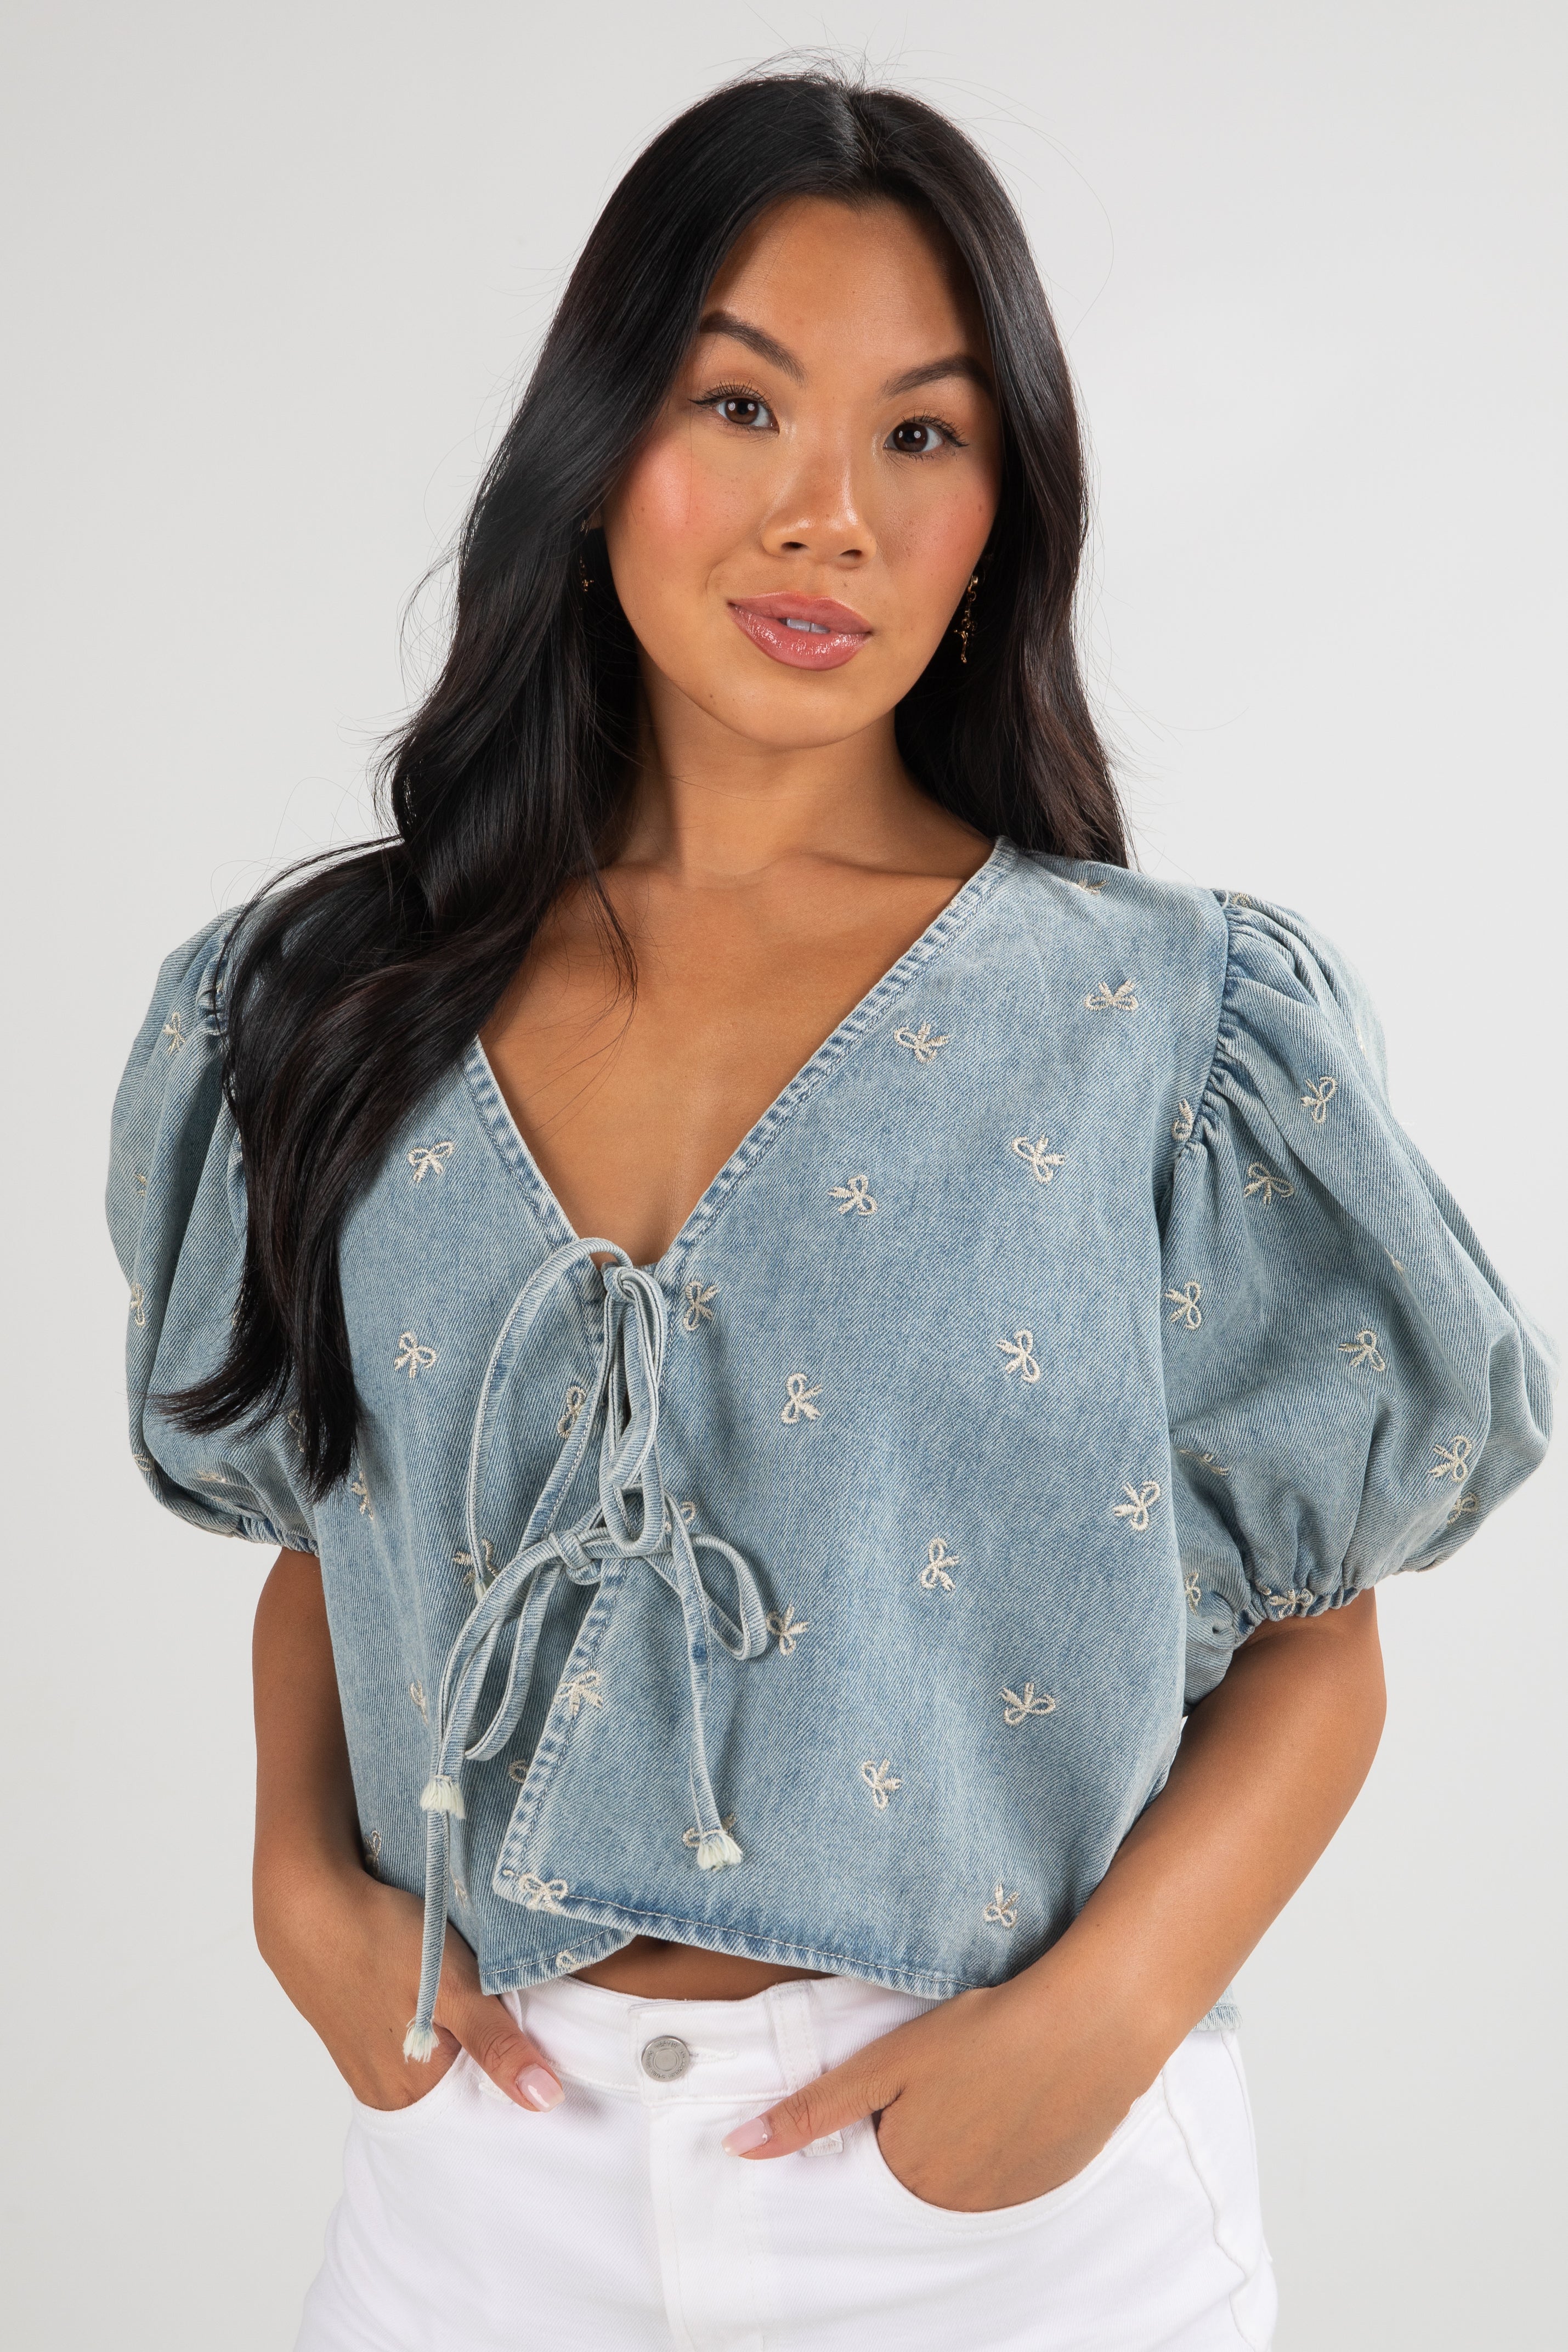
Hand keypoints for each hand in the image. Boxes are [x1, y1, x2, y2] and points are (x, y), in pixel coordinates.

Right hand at [254, 1853, 563, 2116]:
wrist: (307, 1902)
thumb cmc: (381, 1942)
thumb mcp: (454, 1989)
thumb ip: (497, 2045)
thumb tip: (544, 2101)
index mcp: (410, 2092)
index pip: (478, 2115)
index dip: (516, 2089)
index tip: (555, 2068)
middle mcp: (384, 2087)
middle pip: (456, 2091)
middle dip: (493, 2066)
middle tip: (531, 2029)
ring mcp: (366, 2058)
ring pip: (435, 2061)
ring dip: (464, 2040)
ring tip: (493, 2008)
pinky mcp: (358, 2026)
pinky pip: (410, 2040)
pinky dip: (435, 2022)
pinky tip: (446, 1994)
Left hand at [721, 1979, 1162, 2211]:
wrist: (1090, 2023)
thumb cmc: (984, 2032)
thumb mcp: (887, 2064)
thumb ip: (813, 2111)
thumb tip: (739, 2150)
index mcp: (909, 2177)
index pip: (873, 2156)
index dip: (887, 2108)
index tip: (910, 2074)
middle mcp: (957, 2204)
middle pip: (918, 2168)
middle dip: (924, 2123)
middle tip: (951, 2068)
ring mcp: (1009, 2198)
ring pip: (965, 2170)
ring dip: (967, 2132)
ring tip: (986, 2074)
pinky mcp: (1051, 2180)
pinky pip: (1011, 2170)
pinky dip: (1008, 2137)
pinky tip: (1019, 2090)